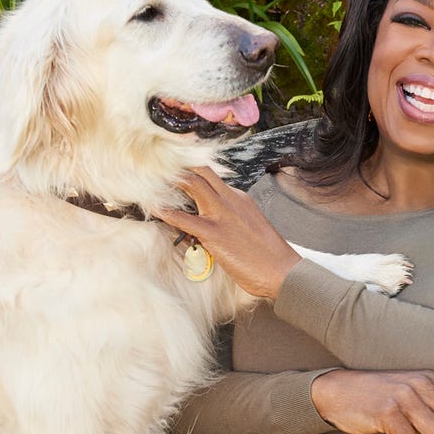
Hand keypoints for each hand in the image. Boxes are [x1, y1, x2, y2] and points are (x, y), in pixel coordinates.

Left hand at [156, 167, 299, 298]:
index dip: (191, 168)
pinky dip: (167, 212)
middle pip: (200, 170)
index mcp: (239, 198)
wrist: (282, 270)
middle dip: (178, 164)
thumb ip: (230, 219)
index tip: (175, 163)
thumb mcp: (249, 227)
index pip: (211, 176)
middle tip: (157, 162)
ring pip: (193, 184)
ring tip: (150, 179)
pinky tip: (154, 209)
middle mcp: (231, 199)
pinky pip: (184, 218)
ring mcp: (222, 214)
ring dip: (171, 180)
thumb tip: (209, 222)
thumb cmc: (267, 256)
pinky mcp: (214, 233)